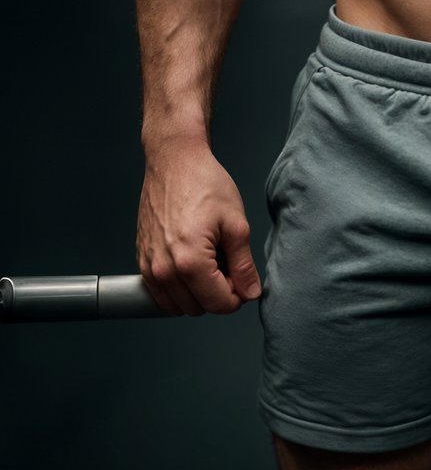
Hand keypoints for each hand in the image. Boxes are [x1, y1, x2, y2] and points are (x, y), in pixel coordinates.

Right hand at [137, 137, 261, 315]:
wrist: (174, 161)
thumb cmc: (204, 183)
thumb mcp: (236, 222)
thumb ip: (244, 264)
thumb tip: (250, 292)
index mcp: (190, 262)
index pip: (219, 304)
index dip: (238, 295)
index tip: (243, 276)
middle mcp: (163, 270)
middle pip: (198, 308)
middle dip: (218, 293)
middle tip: (227, 262)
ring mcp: (148, 267)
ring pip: (178, 305)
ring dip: (197, 292)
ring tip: (209, 260)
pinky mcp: (141, 260)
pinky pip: (160, 293)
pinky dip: (178, 287)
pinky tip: (191, 260)